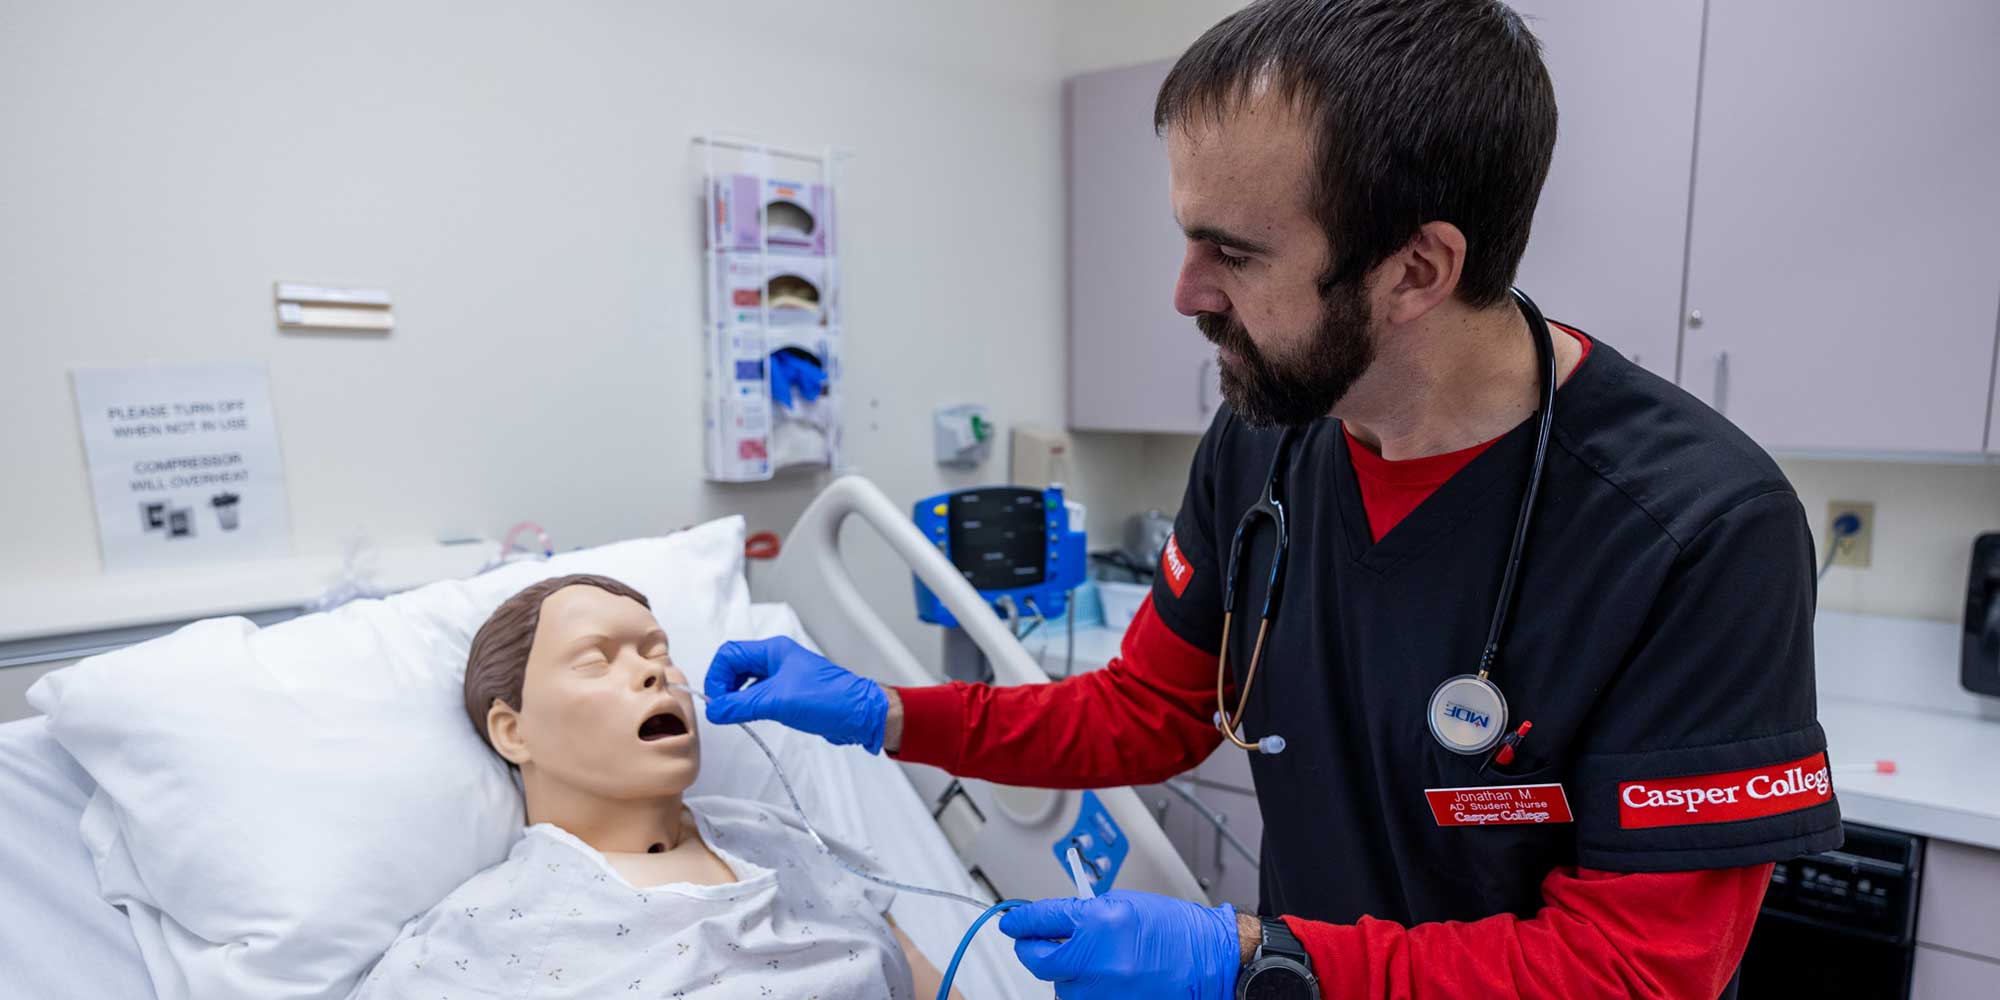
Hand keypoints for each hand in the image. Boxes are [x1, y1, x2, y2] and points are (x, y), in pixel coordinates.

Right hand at [704, 637, 889, 752]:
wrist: (859, 715)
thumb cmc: (829, 699)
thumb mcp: (779, 701)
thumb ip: (742, 705)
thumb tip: (714, 710)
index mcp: (774, 651)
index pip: (730, 654)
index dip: (717, 676)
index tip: (717, 700)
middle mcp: (776, 660)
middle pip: (734, 666)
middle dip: (724, 686)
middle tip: (723, 708)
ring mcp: (782, 676)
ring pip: (745, 680)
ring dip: (735, 695)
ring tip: (734, 713)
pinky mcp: (787, 693)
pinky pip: (758, 694)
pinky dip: (748, 704)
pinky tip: (750, 716)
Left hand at [999, 890, 1239, 999]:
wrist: (1209, 961)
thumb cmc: (1175, 931)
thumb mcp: (1123, 905)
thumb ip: (1083, 914)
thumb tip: (1052, 923)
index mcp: (1098, 923)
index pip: (1040, 921)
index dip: (1021, 921)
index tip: (1012, 923)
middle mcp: (1096, 960)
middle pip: (1038, 960)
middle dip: (1031, 949)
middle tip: (1032, 941)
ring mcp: (1101, 992)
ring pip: (1058, 985)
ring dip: (1065, 971)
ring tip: (1093, 960)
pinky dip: (1083, 989)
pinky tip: (1104, 977)